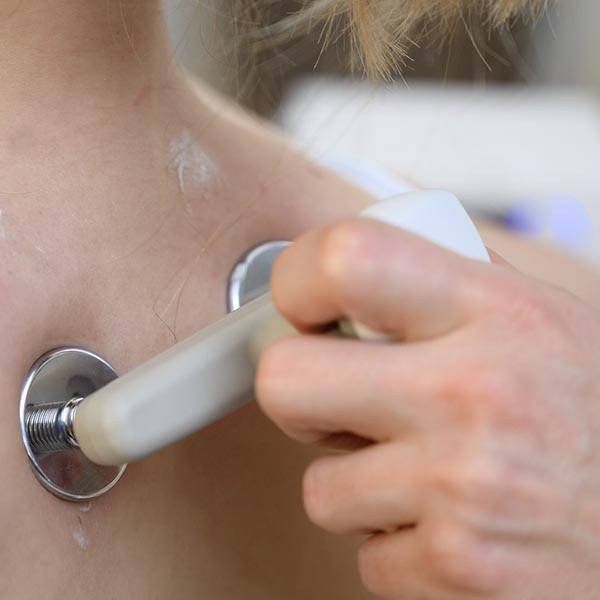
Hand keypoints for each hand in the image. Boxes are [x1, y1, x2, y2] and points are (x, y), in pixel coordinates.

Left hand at [255, 218, 599, 599]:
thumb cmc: (596, 412)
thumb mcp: (542, 319)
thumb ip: (447, 287)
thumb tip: (356, 270)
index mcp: (494, 311)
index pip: (347, 260)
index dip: (297, 280)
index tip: (302, 307)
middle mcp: (473, 393)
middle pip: (285, 380)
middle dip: (296, 394)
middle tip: (336, 400)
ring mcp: (463, 488)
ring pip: (320, 488)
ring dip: (359, 486)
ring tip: (422, 475)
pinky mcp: (459, 569)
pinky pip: (367, 558)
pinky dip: (399, 547)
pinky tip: (451, 524)